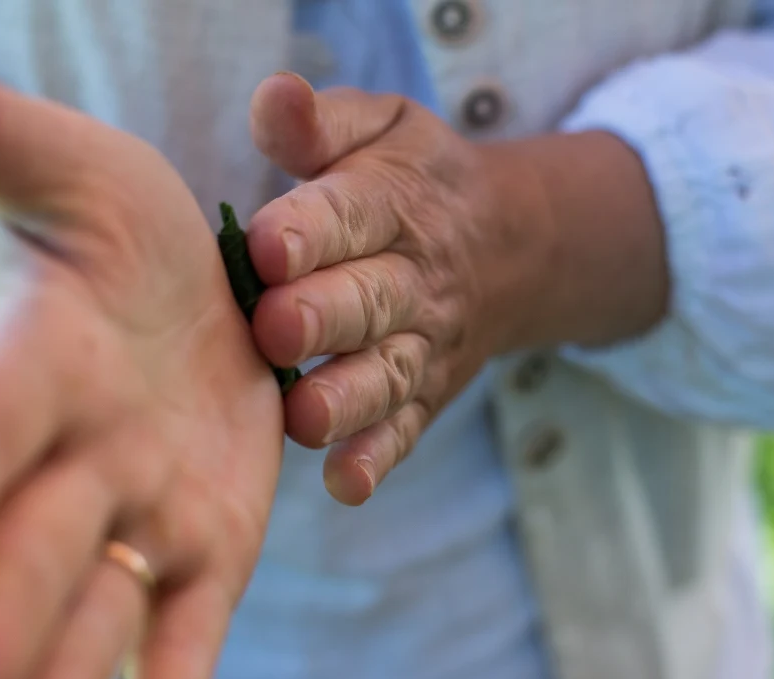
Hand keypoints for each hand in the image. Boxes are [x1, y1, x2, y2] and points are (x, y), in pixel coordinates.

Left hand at [245, 75, 670, 505]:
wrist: (508, 243)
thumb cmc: (411, 180)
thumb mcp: (381, 128)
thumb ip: (319, 121)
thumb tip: (270, 98)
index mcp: (394, 203)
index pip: (352, 213)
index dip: (309, 229)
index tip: (264, 244)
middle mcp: (413, 279)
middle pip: (370, 300)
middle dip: (324, 316)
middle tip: (275, 329)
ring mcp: (422, 345)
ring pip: (385, 375)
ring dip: (347, 399)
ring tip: (305, 416)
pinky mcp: (423, 397)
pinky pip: (404, 431)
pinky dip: (377, 459)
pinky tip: (344, 485)